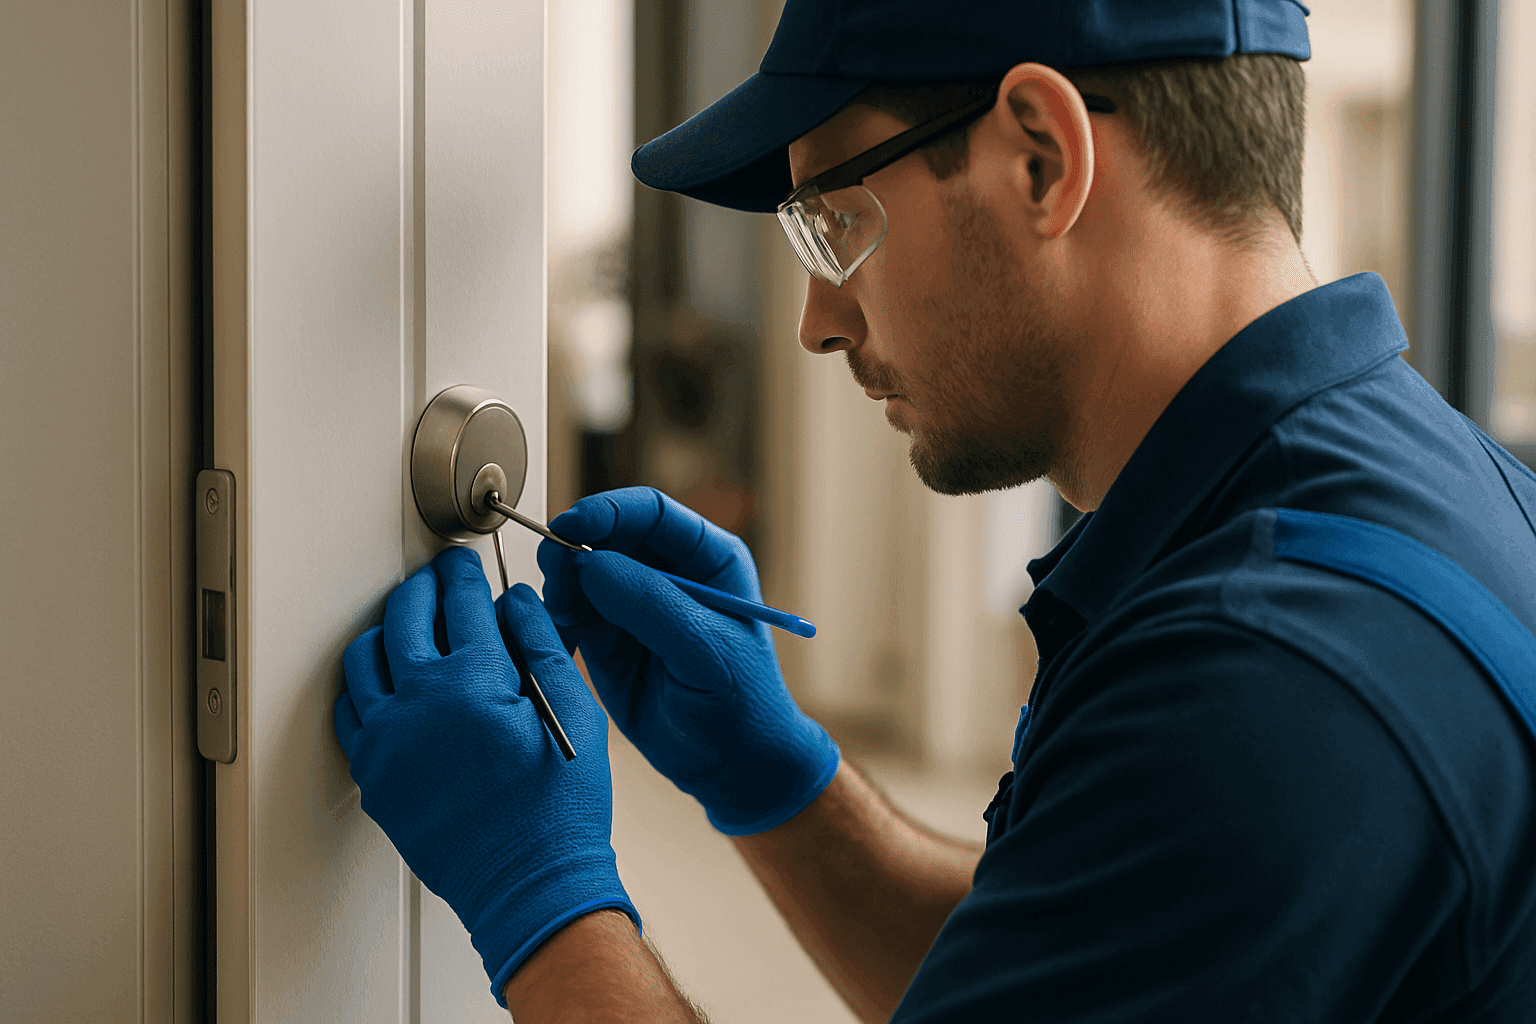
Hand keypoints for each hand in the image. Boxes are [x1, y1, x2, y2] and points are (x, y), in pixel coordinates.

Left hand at [334, 545, 637, 1006]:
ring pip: (365, 658)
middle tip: (437, 581)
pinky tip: (385, 682)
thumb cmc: (559, 810)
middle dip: (424, 588)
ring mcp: (386, 742)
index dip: (464, 574)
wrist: (529, 884)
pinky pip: (351, 713)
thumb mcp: (574, 713)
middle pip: (406, 616)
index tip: (464, 564)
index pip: (462, 602)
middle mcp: (418, 704)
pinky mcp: (374, 776)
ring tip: (408, 625)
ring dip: (388, 630)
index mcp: (473, 683)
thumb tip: (517, 601)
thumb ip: (543, 645)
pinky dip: (364, 685)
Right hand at [537, 486, 838, 835]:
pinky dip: (555, 618)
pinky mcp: (606, 639)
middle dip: (576, 545)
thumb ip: (651, 605)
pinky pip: (569, 612)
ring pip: (582, 572)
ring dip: (561, 583)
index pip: (653, 513)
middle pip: (609, 535)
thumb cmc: (741, 703)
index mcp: (708, 559)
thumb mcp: (705, 652)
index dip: (609, 511)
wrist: (731, 765)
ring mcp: (633, 604)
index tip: (573, 525)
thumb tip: (593, 563)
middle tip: (552, 565)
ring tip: (561, 611)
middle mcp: (667, 573)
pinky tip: (560, 636)